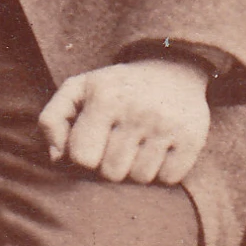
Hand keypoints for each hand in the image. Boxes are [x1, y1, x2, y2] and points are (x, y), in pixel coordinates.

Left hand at [39, 58, 209, 185]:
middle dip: (111, 164)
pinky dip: (162, 172)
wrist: (173, 67)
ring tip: (140, 145)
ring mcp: (168, 125)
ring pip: (140, 179)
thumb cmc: (116, 87)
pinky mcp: (193, 137)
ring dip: (136, 169)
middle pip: (112, 173)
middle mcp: (137, 110)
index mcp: (105, 97)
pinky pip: (169, 179)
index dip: (84, 155)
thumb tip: (56, 157)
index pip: (82, 157)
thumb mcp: (78, 89)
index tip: (94, 141)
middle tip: (119, 143)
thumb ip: (52, 119)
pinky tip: (160, 150)